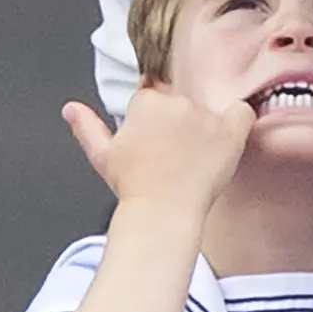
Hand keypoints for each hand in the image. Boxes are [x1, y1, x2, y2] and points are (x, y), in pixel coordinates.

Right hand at [62, 88, 254, 215]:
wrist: (162, 213)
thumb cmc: (133, 187)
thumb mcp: (103, 155)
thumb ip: (88, 127)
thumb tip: (70, 109)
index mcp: (147, 103)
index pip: (154, 98)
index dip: (152, 120)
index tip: (154, 140)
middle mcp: (177, 103)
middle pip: (181, 103)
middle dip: (177, 122)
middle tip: (173, 153)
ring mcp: (205, 116)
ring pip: (208, 111)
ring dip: (204, 127)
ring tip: (194, 159)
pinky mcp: (229, 131)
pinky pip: (242, 112)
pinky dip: (238, 121)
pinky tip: (228, 139)